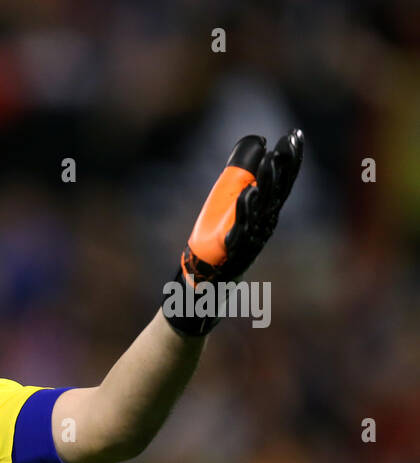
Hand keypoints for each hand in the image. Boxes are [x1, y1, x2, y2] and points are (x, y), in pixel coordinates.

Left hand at [166, 128, 303, 333]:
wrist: (200, 295)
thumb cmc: (213, 252)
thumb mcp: (230, 214)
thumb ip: (240, 181)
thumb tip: (255, 145)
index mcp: (263, 217)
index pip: (281, 185)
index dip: (290, 161)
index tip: (295, 135)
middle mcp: (261, 229)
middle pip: (276, 195)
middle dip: (283, 168)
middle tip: (288, 142)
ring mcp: (247, 243)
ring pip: (261, 211)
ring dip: (266, 185)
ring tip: (270, 161)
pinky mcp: (228, 256)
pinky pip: (238, 233)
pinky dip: (243, 214)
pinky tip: (246, 194)